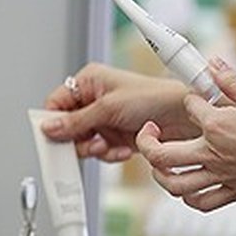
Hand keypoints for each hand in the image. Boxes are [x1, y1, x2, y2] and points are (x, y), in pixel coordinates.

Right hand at [41, 63, 196, 160]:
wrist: (185, 117)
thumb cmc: (155, 98)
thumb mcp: (108, 108)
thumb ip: (75, 121)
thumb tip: (49, 128)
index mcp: (88, 82)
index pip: (56, 103)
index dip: (53, 122)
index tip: (53, 137)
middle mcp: (95, 99)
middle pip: (67, 127)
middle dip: (79, 139)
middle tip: (89, 143)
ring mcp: (105, 119)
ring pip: (83, 142)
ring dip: (96, 149)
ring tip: (109, 145)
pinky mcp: (116, 136)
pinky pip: (100, 151)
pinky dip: (110, 153)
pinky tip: (123, 148)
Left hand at [134, 57, 235, 210]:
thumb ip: (232, 81)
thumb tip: (213, 65)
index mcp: (218, 126)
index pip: (188, 107)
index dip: (190, 99)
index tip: (195, 98)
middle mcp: (214, 153)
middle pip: (162, 154)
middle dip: (146, 142)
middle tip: (148, 133)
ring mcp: (222, 176)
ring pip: (176, 185)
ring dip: (160, 176)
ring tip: (159, 165)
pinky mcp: (235, 193)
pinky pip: (203, 202)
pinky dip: (189, 198)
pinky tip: (187, 188)